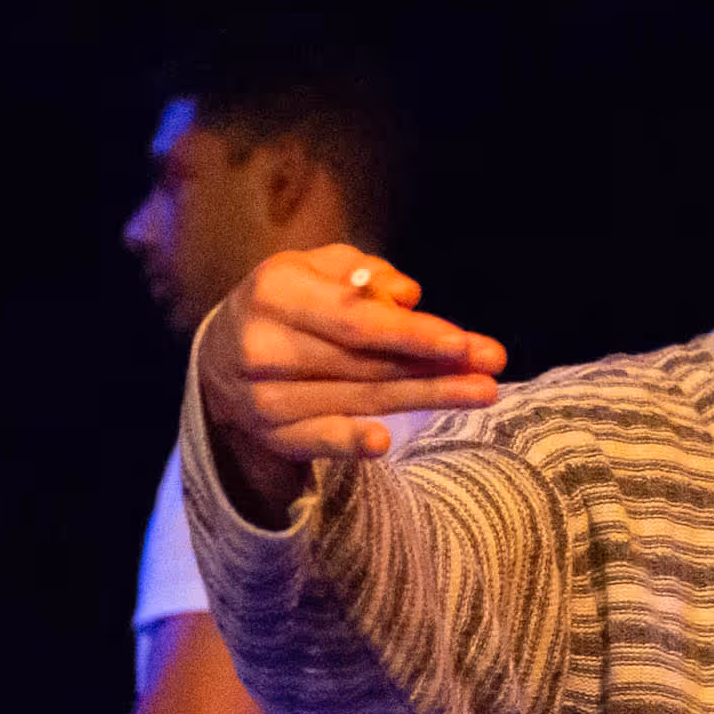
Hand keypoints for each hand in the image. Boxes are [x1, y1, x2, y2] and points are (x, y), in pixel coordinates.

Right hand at [194, 243, 507, 510]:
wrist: (220, 359)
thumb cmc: (291, 303)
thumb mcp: (318, 270)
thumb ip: (364, 273)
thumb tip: (406, 295)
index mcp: (274, 293)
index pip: (356, 320)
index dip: (413, 334)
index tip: (463, 343)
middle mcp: (263, 346)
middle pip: (366, 363)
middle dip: (435, 367)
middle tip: (493, 366)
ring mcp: (263, 397)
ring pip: (359, 399)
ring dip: (425, 398)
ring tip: (480, 391)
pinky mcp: (271, 434)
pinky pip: (317, 441)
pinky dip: (348, 443)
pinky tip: (383, 443)